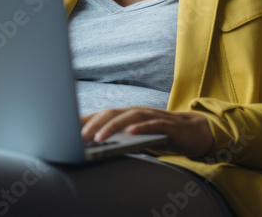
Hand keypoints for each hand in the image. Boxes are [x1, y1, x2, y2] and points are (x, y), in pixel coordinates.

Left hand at [79, 106, 213, 158]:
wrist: (193, 132)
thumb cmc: (161, 135)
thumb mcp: (138, 138)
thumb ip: (121, 140)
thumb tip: (98, 149)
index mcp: (128, 115)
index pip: (103, 115)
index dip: (86, 120)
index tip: (68, 128)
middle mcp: (137, 112)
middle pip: (112, 113)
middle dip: (95, 124)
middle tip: (81, 137)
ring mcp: (151, 116)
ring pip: (128, 117)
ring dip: (112, 127)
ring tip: (99, 138)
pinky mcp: (166, 124)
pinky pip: (151, 125)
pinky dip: (140, 128)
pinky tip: (129, 134)